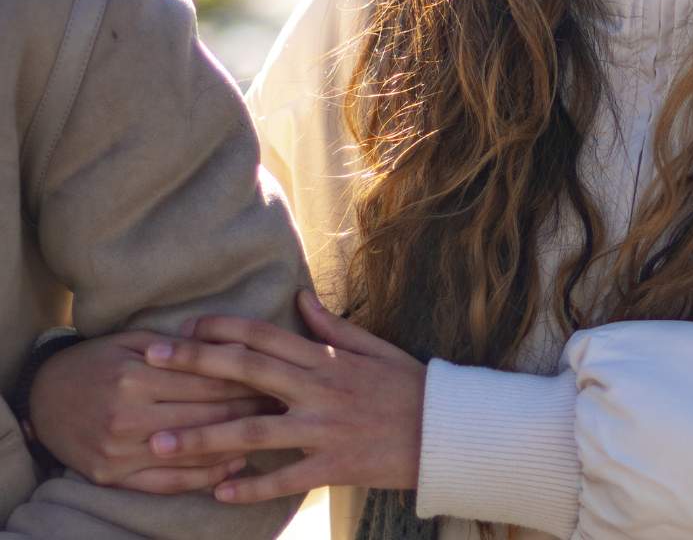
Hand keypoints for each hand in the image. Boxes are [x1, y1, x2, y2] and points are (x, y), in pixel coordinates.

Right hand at [26, 331, 267, 491]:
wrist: (42, 398)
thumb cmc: (96, 361)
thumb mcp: (133, 341)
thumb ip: (182, 348)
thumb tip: (235, 344)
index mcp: (135, 378)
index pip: (208, 382)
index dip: (249, 381)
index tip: (280, 378)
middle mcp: (127, 418)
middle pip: (207, 417)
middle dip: (252, 410)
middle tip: (286, 405)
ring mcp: (119, 452)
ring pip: (194, 452)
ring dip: (238, 445)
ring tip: (273, 434)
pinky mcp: (113, 477)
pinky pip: (170, 482)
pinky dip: (206, 477)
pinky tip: (234, 467)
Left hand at [143, 290, 425, 503]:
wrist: (448, 430)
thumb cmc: (411, 386)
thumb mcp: (375, 348)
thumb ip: (332, 327)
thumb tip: (298, 298)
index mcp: (326, 360)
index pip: (264, 336)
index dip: (221, 329)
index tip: (183, 328)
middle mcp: (319, 390)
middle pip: (245, 372)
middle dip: (193, 364)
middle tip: (147, 361)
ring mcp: (324, 429)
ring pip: (253, 431)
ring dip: (203, 438)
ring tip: (159, 443)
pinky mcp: (334, 465)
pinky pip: (285, 477)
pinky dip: (251, 486)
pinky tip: (217, 492)